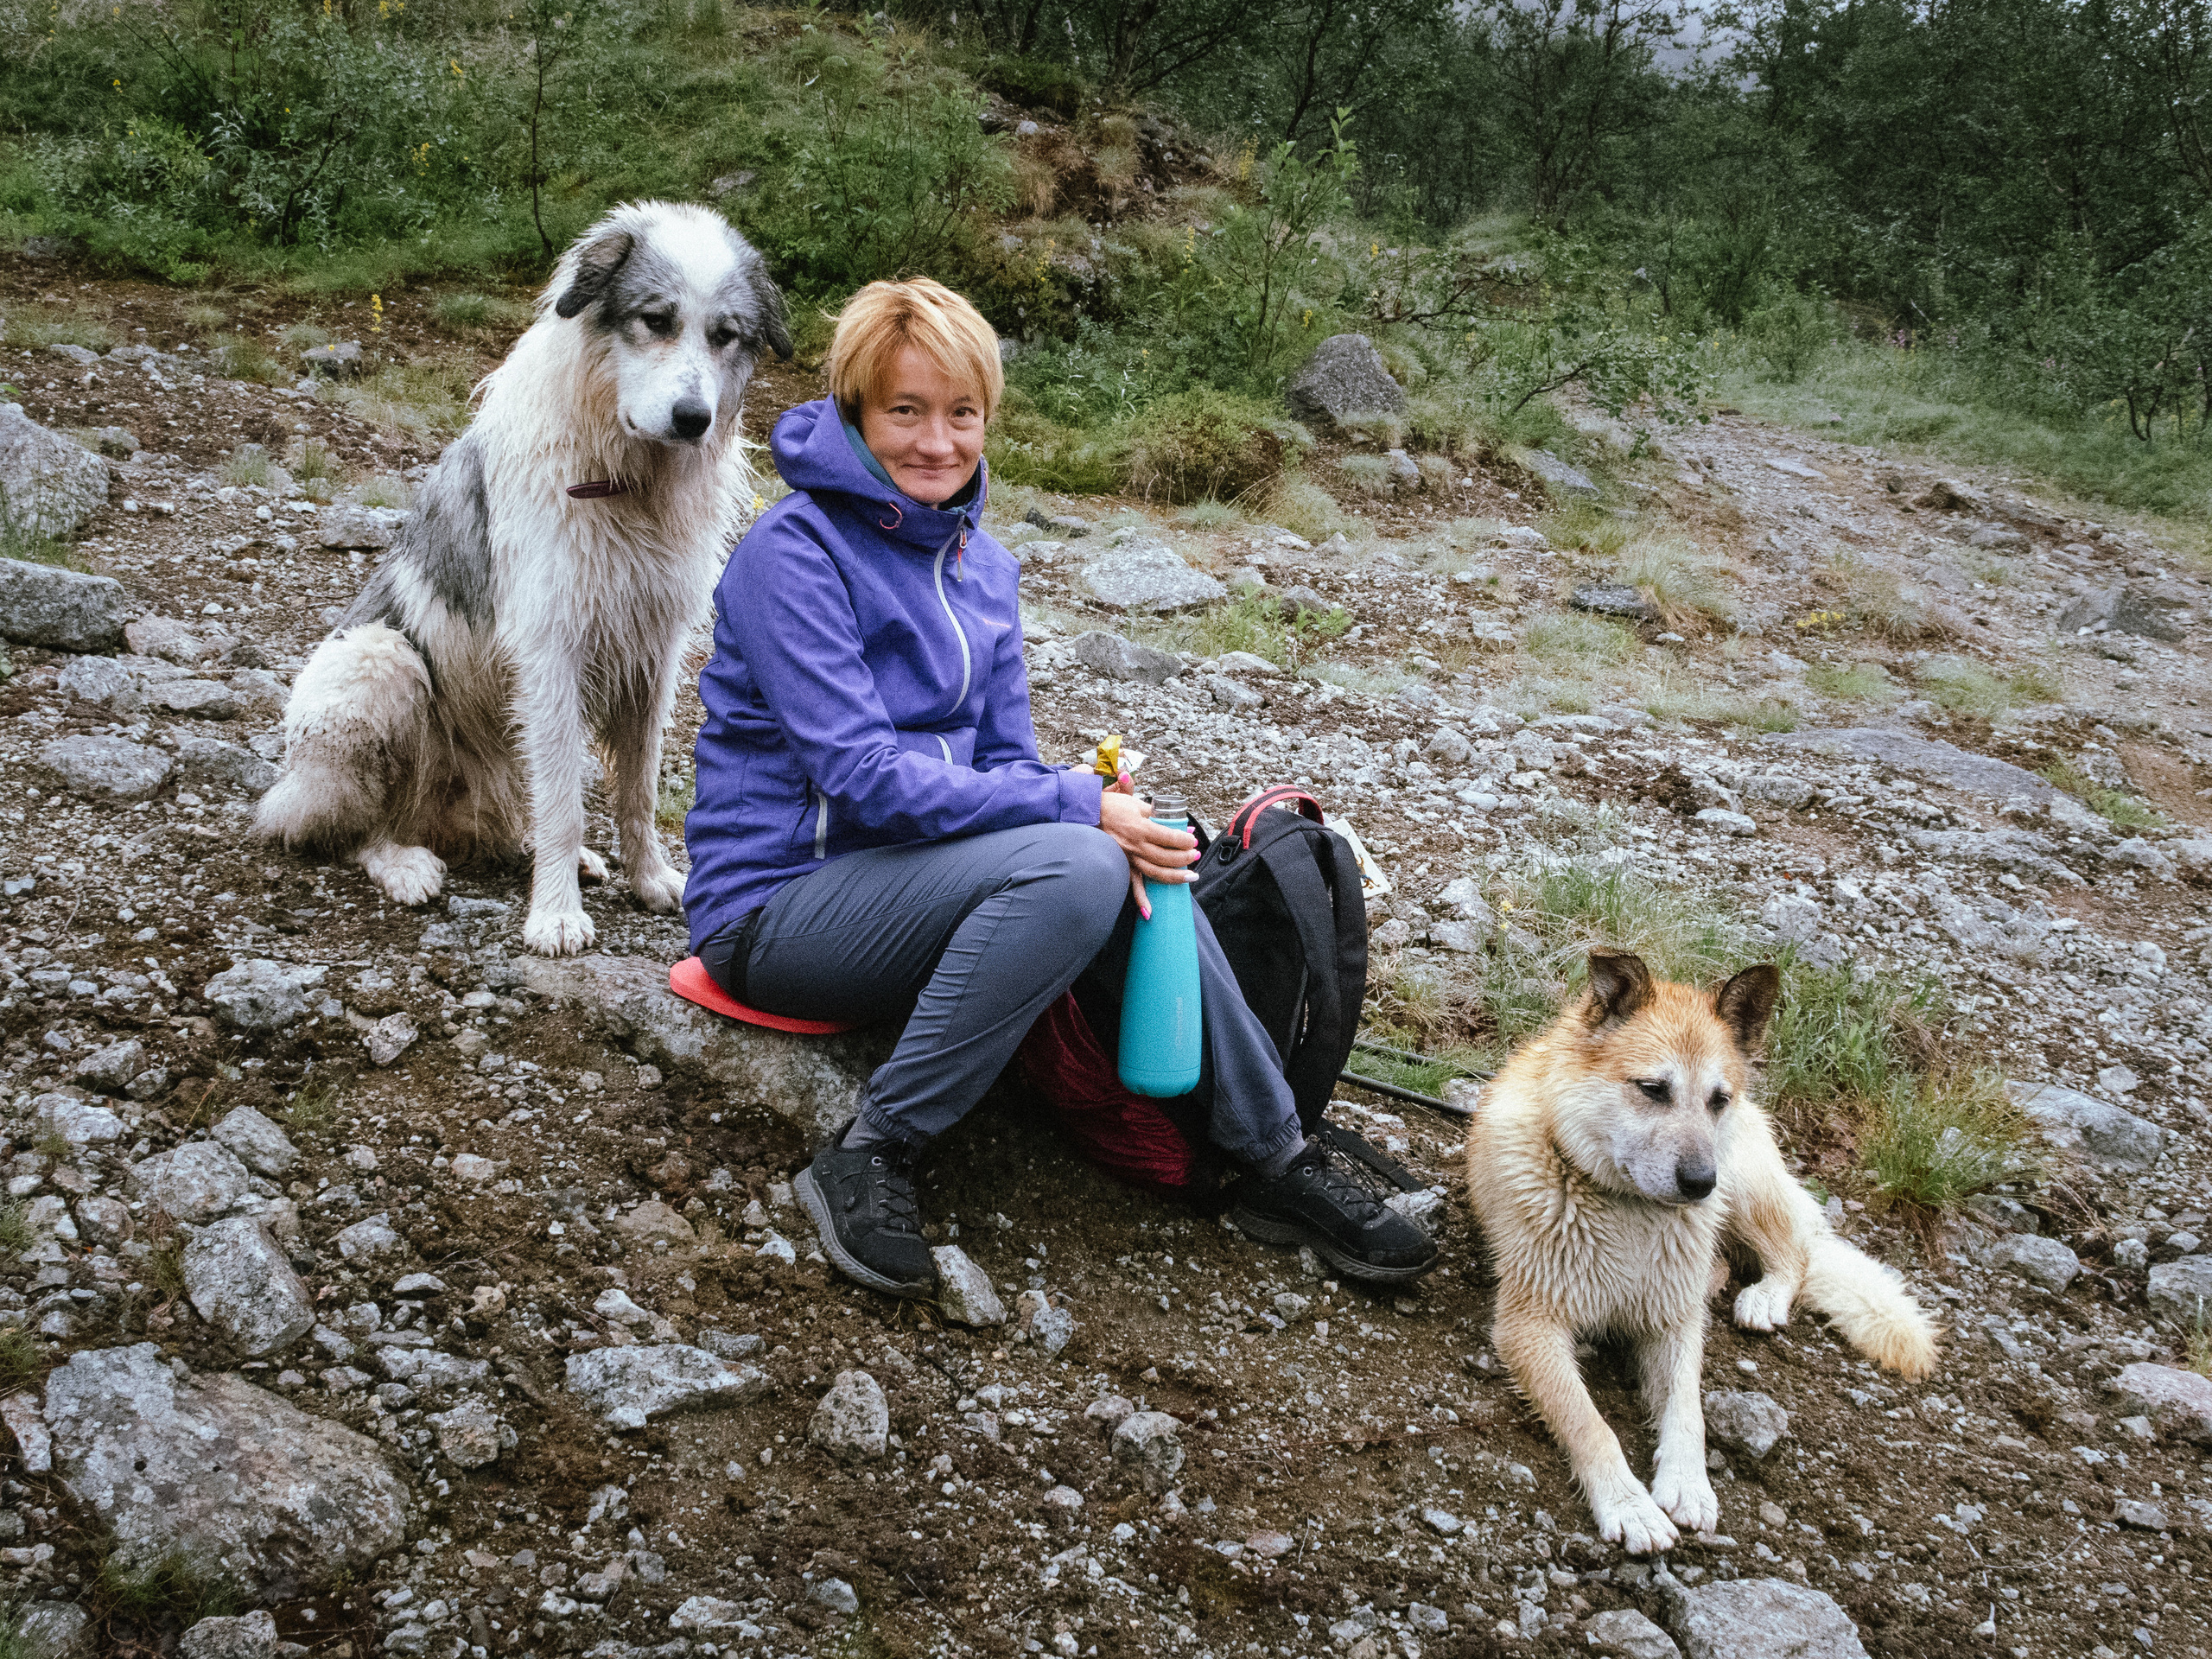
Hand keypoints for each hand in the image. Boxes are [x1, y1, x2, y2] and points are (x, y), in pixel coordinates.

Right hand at [1099, 774, 1195, 919]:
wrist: (1087, 814)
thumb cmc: (1112, 807)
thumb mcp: (1137, 804)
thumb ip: (1159, 814)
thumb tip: (1181, 823)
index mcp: (1140, 828)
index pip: (1169, 837)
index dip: (1185, 840)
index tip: (1193, 839)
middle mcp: (1135, 846)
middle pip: (1166, 857)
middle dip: (1185, 858)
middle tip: (1195, 855)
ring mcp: (1128, 858)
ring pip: (1154, 873)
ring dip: (1175, 877)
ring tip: (1190, 876)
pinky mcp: (1121, 866)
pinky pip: (1132, 885)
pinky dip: (1140, 900)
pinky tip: (1149, 912)